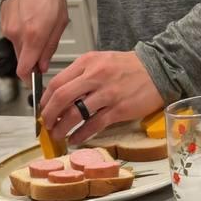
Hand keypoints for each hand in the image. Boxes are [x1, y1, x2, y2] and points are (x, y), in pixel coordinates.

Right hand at [0, 0, 68, 82]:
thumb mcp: (59, 23)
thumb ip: (50, 48)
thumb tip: (43, 66)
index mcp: (34, 36)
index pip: (24, 69)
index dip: (28, 79)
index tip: (33, 83)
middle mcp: (18, 34)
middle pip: (22, 60)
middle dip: (32, 60)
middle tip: (43, 51)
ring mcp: (8, 28)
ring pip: (17, 48)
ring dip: (27, 45)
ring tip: (37, 28)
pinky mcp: (3, 22)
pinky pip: (12, 36)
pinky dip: (21, 34)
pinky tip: (29, 21)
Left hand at [41, 51, 163, 143]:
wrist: (158, 69)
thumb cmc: (128, 66)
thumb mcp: (101, 60)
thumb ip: (81, 73)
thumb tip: (61, 94)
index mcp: (87, 63)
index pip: (57, 82)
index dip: (45, 99)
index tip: (43, 109)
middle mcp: (95, 76)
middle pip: (62, 98)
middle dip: (49, 115)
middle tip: (46, 124)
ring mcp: (107, 94)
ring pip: (75, 114)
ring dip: (62, 128)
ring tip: (57, 135)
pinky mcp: (119, 109)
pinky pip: (93, 125)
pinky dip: (81, 135)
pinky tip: (75, 140)